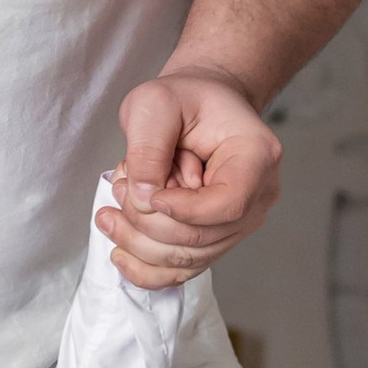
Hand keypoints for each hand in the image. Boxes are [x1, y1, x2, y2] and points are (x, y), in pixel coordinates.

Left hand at [100, 66, 281, 288]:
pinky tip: (119, 255)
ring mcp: (239, 222)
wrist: (196, 105)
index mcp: (256, 156)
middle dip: (146, 221)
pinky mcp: (216, 238)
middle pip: (200, 237)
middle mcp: (258, 195)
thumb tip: (144, 198)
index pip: (228, 204)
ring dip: (138, 242)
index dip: (182, 210)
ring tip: (109, 212)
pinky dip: (147, 269)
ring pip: (187, 258)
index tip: (146, 192)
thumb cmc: (183, 98)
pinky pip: (184, 269)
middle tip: (120, 187)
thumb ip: (148, 147)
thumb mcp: (155, 103)